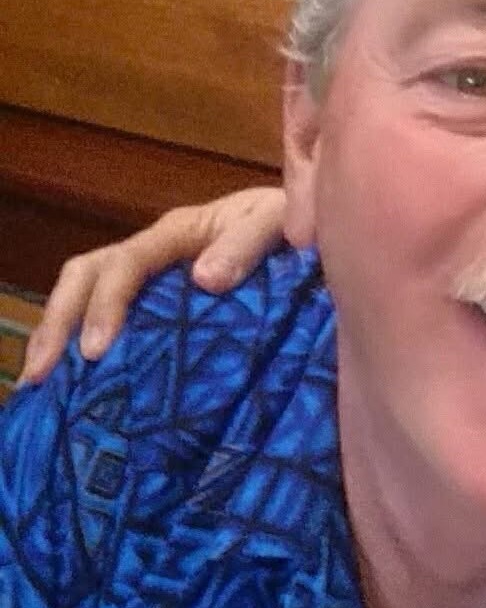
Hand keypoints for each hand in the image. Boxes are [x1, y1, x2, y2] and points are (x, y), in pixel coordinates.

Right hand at [20, 186, 286, 383]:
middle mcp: (159, 250)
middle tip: (41, 376)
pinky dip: (89, 341)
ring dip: (60, 332)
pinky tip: (79, 382)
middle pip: (88, 274)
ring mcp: (159, 274)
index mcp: (183, 231)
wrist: (321, 229)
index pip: (127, 263)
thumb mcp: (280, 223)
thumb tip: (204, 279)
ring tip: (41, 384)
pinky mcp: (168, 300)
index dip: (105, 304)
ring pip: (89, 291)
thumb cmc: (298, 227)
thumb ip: (248, 244)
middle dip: (58, 321)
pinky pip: (117, 314)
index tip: (94, 351)